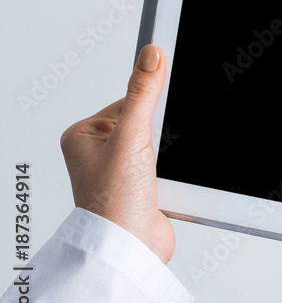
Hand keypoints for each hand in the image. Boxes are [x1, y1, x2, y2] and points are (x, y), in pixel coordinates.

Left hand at [60, 44, 174, 263]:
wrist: (132, 249)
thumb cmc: (114, 203)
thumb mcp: (131, 138)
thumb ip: (143, 94)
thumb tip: (151, 53)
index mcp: (84, 135)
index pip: (128, 101)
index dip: (150, 107)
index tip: (163, 113)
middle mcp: (100, 152)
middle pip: (148, 121)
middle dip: (161, 134)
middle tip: (154, 154)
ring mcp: (122, 170)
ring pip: (161, 143)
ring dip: (170, 155)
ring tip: (156, 174)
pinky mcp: (144, 186)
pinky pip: (169, 164)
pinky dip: (176, 169)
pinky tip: (168, 182)